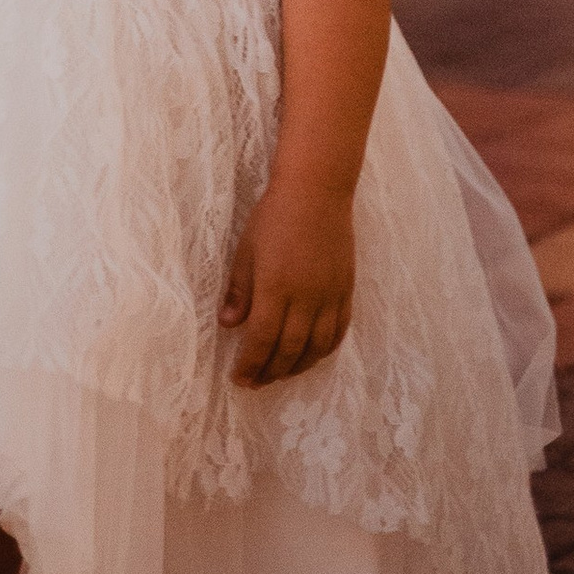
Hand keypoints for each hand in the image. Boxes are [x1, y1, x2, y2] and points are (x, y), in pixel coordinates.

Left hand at [220, 181, 355, 385]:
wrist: (316, 191)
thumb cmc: (274, 216)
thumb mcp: (247, 250)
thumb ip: (239, 291)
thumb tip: (227, 325)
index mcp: (275, 288)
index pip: (261, 340)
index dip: (249, 364)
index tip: (238, 378)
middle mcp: (305, 298)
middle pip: (289, 350)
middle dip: (270, 372)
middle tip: (256, 382)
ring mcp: (329, 295)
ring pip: (316, 347)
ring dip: (298, 367)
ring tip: (281, 374)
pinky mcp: (346, 290)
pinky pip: (339, 330)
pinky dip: (325, 349)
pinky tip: (313, 355)